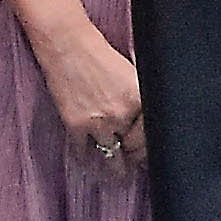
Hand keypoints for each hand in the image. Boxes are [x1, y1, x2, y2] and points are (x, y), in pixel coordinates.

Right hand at [37, 23, 145, 170]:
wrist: (67, 44)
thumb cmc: (99, 54)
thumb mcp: (132, 74)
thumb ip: (139, 99)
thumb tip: (144, 124)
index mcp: (141, 98)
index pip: (152, 136)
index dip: (149, 149)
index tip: (147, 155)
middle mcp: (123, 113)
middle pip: (133, 149)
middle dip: (134, 159)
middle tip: (133, 164)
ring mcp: (99, 121)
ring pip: (111, 156)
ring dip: (114, 169)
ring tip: (116, 175)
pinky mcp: (76, 125)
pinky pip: (83, 153)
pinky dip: (86, 160)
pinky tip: (89, 165)